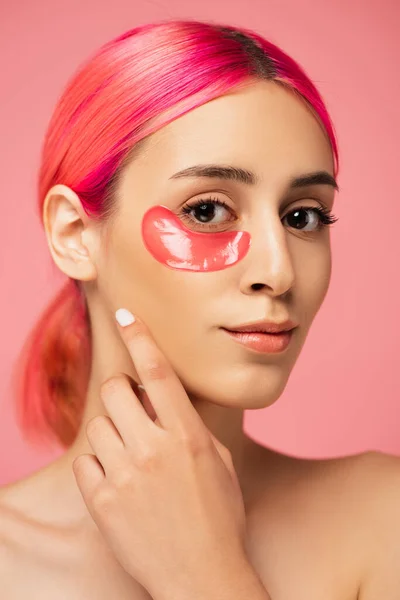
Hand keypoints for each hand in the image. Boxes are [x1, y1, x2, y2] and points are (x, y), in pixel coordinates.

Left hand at [72, 309, 246, 597]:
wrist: (201, 576)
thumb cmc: (219, 517)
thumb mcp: (219, 462)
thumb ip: (192, 425)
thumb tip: (169, 397)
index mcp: (187, 436)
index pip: (160, 372)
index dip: (142, 338)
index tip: (127, 315)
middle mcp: (153, 449)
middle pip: (117, 390)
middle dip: (122, 391)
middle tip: (133, 407)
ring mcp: (125, 475)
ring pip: (97, 423)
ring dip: (111, 429)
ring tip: (128, 451)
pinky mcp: (102, 501)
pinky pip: (85, 461)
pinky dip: (98, 463)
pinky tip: (117, 479)